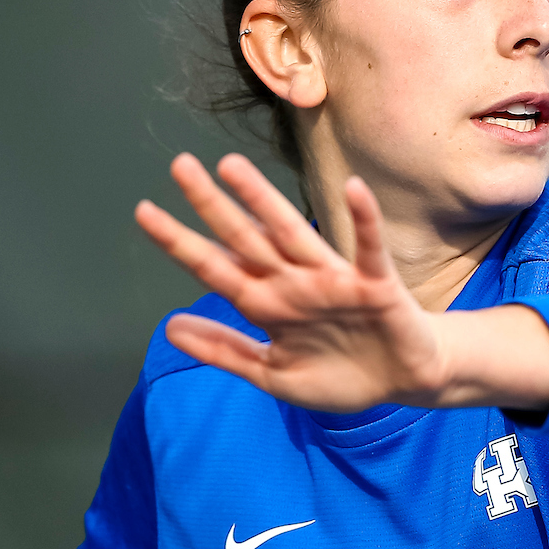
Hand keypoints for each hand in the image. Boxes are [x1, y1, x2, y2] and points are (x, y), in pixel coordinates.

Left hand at [135, 154, 548, 413]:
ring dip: (266, 203)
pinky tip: (355, 189)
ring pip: (294, 235)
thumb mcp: (274, 373)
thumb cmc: (341, 375)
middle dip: (213, 206)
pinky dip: (365, 221)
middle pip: (246, 240)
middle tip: (179, 165)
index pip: (216, 269)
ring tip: (233, 168)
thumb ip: (225, 351)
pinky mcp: (376, 286)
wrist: (404, 382)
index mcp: (269, 306)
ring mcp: (334, 282)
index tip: (145, 212)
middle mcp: (295, 285)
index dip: (181, 243)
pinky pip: (370, 250)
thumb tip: (169, 327)